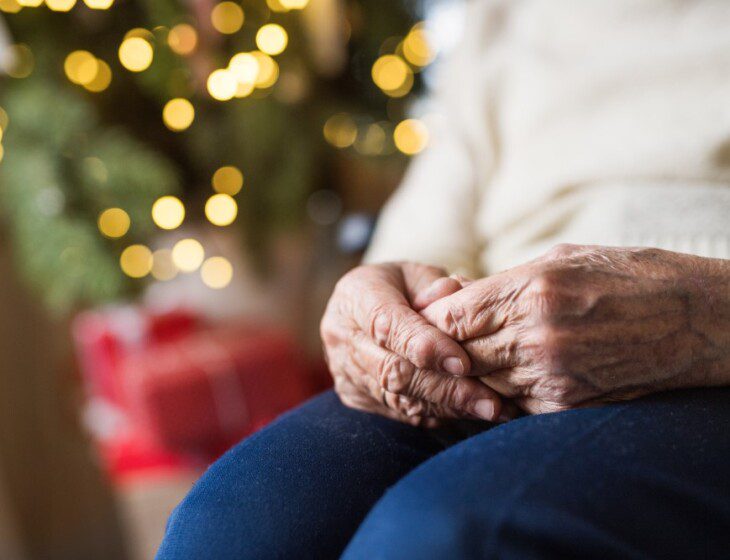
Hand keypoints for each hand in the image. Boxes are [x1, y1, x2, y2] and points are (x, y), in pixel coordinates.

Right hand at [321, 262, 503, 424]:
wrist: (367, 306)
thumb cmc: (403, 285)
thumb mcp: (419, 273)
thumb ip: (436, 286)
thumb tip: (455, 294)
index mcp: (354, 296)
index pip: (386, 325)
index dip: (424, 345)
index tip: (463, 362)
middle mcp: (341, 336)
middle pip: (392, 370)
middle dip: (445, 388)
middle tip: (489, 401)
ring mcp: (345, 370)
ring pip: (397, 399)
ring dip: (447, 407)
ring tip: (490, 411)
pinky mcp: (355, 395)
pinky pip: (398, 413)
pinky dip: (437, 414)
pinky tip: (470, 413)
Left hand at [421, 244, 728, 413]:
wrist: (698, 319)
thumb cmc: (629, 276)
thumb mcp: (562, 259)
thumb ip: (504, 283)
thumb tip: (455, 297)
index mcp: (532, 289)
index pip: (450, 315)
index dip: (432, 318)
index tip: (429, 318)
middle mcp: (537, 334)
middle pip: (459, 352)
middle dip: (446, 349)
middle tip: (438, 346)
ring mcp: (553, 374)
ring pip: (482, 383)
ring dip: (473, 374)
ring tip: (473, 361)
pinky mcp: (568, 405)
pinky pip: (514, 405)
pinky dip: (504, 394)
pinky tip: (511, 379)